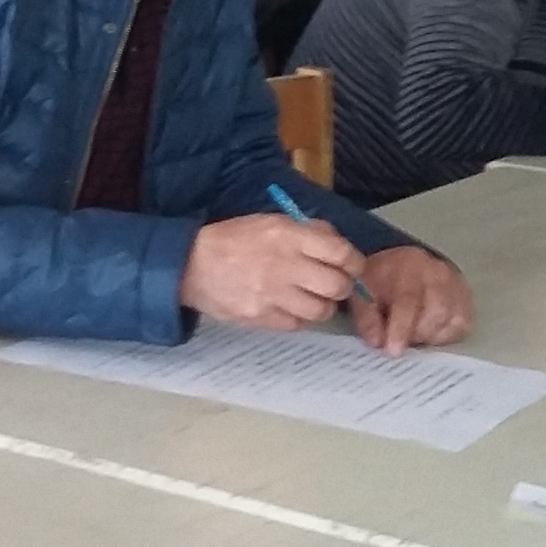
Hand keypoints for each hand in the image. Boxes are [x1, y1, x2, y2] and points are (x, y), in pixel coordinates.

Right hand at [179, 214, 361, 330]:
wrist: (191, 265)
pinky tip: (288, 306)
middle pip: (337, 286)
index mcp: (288, 236)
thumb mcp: (270, 222)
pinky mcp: (261, 318)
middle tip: (332, 284)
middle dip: (342, 286)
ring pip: (321, 310)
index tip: (351, 266)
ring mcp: (273, 295)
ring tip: (310, 298)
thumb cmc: (234, 239)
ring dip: (322, 305)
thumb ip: (307, 231)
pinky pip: (297, 324)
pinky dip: (299, 317)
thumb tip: (338, 245)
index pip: (342, 253)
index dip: (354, 262)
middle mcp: (285, 265)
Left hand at [350, 246, 471, 356]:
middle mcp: (438, 274)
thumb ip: (367, 319)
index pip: (408, 301)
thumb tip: (377, 342)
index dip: (401, 329)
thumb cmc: (382, 282)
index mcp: (407, 268)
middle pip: (435, 314)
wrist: (405, 265)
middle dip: (415, 334)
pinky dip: (444, 335)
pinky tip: (429, 330)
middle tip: (399, 337)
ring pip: (451, 322)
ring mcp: (456, 286)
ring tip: (412, 330)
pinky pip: (462, 326)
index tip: (394, 351)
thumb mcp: (363, 295)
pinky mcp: (466, 300)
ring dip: (429, 335)